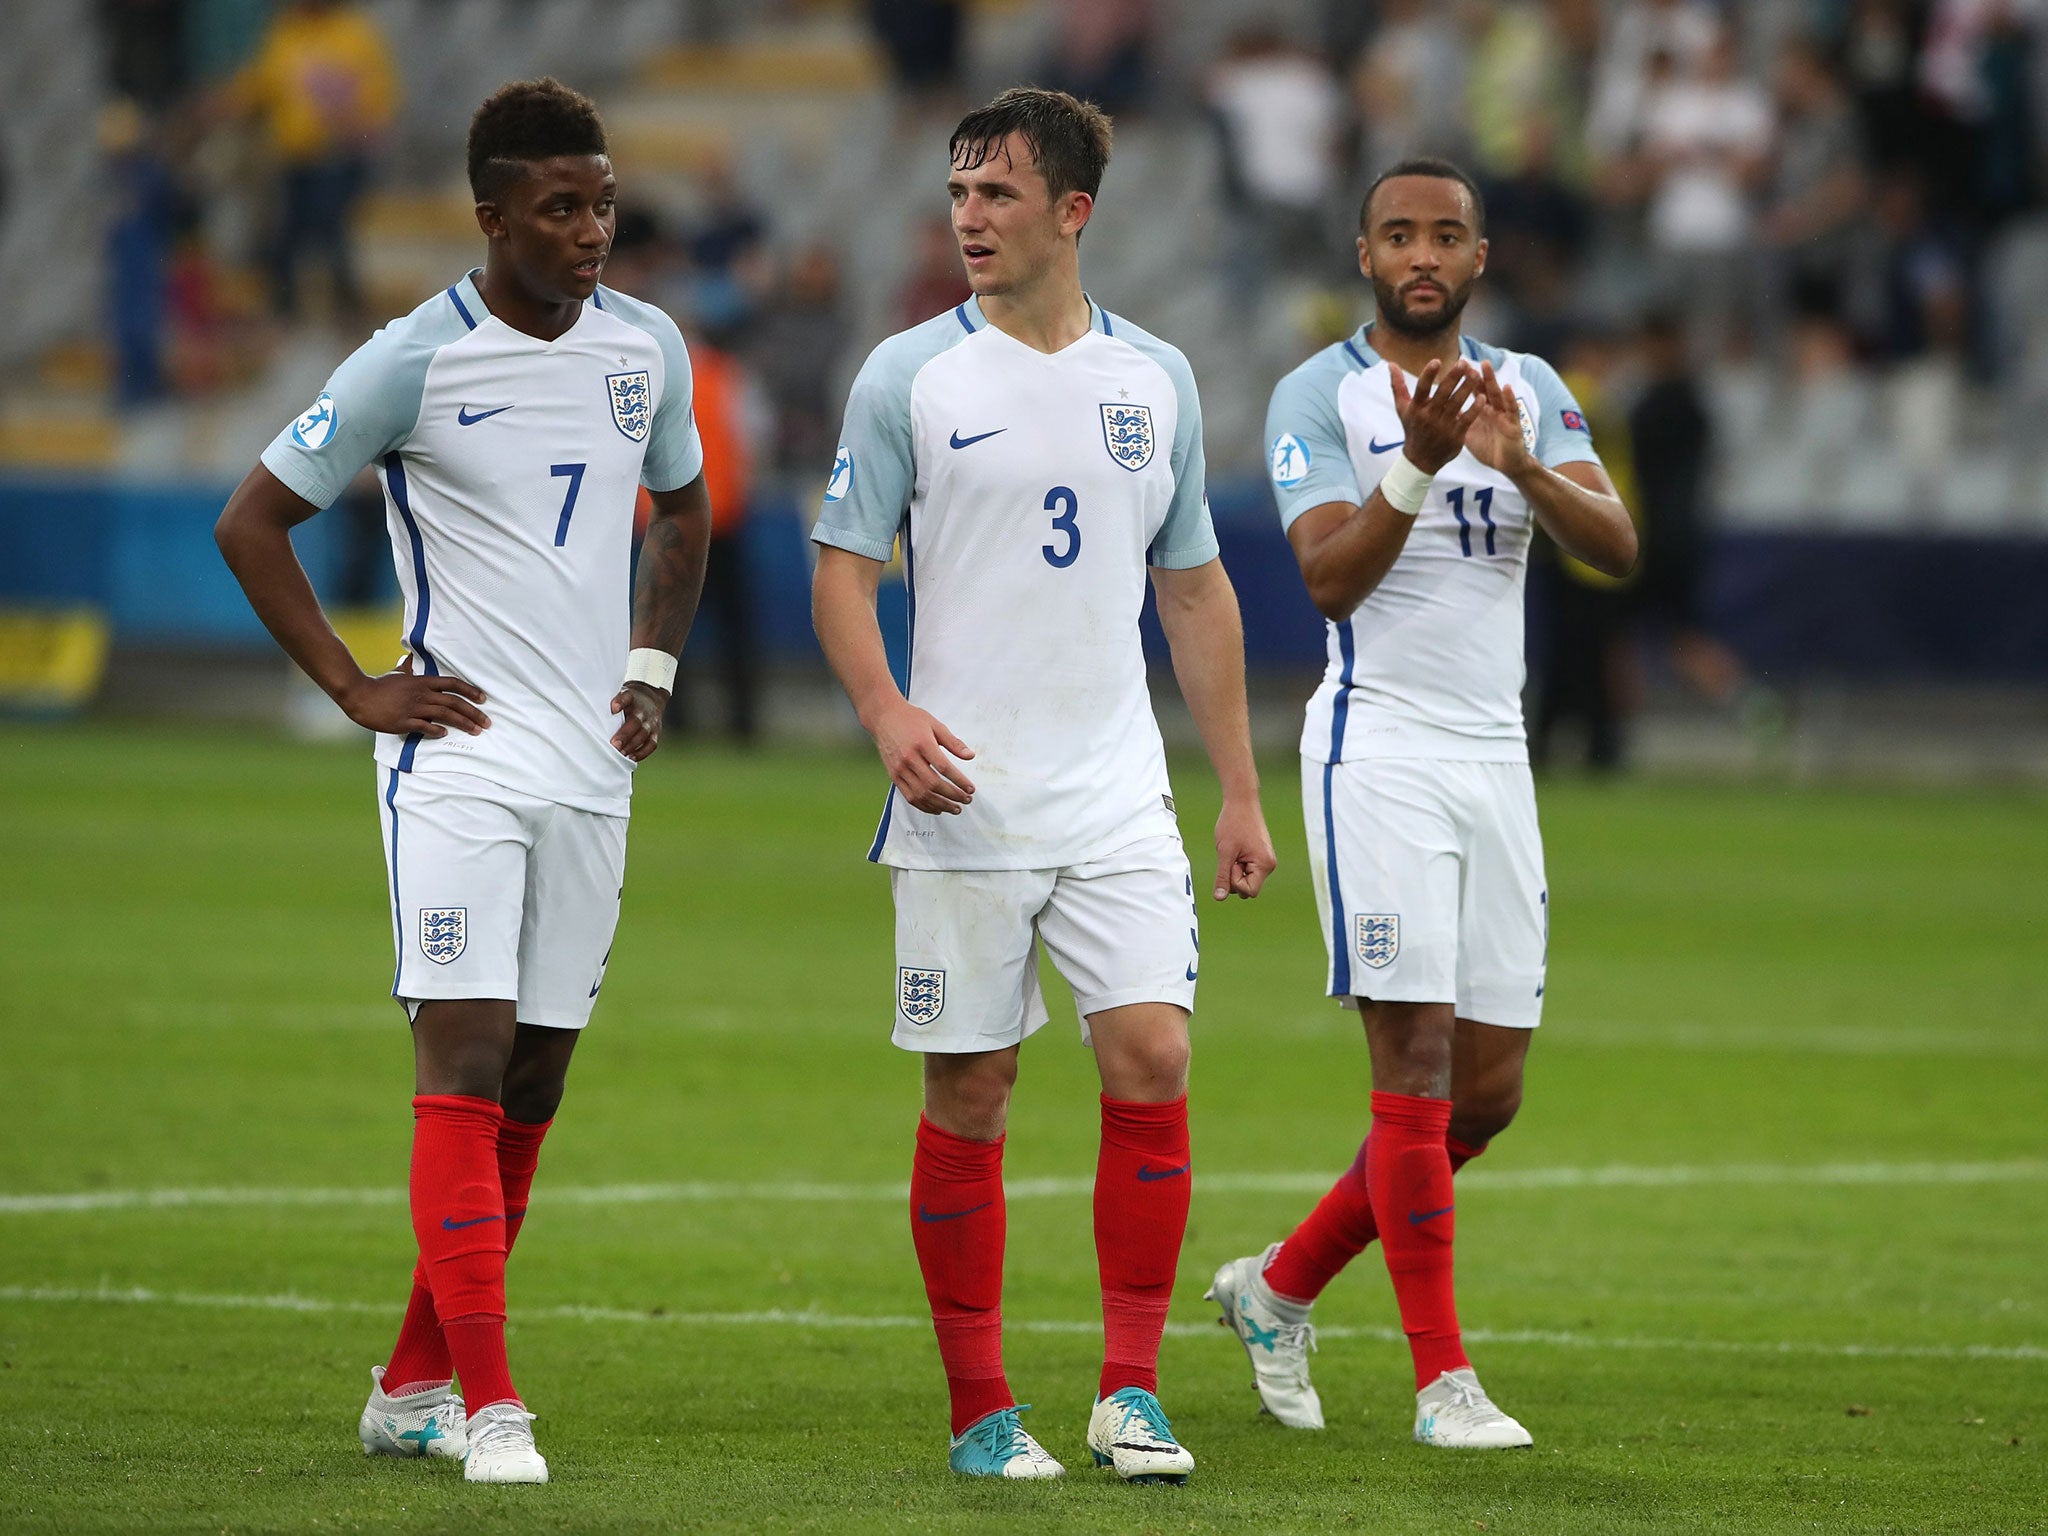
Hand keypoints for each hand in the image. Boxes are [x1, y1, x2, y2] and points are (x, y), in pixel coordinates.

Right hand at [340, 654, 488, 737]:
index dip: (470, 691)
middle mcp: (421, 694)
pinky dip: (436, 730)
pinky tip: (444, 734)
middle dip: (473, 713)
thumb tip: (411, 658)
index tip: (483, 699)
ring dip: (463, 723)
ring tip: (475, 731)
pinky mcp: (403, 721)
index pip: (453, 684)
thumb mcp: (397, 673)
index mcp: (422, 681)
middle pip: (454, 702)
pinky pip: (424, 726)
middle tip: (487, 722)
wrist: (359, 695)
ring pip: (444, 715)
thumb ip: (408, 667)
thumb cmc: (379, 685)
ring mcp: (413, 708)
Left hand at [610, 681, 666, 761]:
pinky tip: (630, 757)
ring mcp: (650, 723)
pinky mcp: (655, 733)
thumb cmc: (629, 702)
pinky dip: (642, 753)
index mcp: (632, 697)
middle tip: (614, 744)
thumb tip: (588, 716)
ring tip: (620, 753)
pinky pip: (651, 744)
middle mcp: (643, 711)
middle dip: (625, 734)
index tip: (613, 708)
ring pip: (643, 735)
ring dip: (631, 745)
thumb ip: (608, 704)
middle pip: (636, 722)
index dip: (621, 702)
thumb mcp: (620, 696)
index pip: (627, 697)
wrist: (652, 700)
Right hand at [869, 698, 975, 814]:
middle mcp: (909, 758)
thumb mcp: (935, 725)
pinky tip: (937, 808)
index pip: (944, 768)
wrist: (883, 718)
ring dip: (941, 804)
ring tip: (955, 808)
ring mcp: (899, 769)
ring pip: (921, 794)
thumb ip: (953, 742)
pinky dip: (925, 806)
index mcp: (922, 744)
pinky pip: (909, 796)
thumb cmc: (911, 719)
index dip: (959, 781)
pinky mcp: (894, 776)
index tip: (971, 789)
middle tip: (967, 800)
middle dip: (953, 795)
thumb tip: (970, 756)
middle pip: (933, 784)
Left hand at [1212, 796, 1275, 899]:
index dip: (1235, 882)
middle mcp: (1269, 865)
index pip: (1249, 891)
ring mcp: (1265, 861)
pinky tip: (1235, 849)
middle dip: (1234, 876)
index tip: (1231, 862)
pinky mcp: (1259, 856)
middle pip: (1247, 888)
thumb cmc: (1233, 824)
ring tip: (1233, 850)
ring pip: (1245, 879)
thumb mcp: (1224, 852)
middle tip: (1231, 855)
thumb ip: (1223, 877)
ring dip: (1234, 869)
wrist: (1242, 801)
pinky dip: (1237, 863)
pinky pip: (1246, 870)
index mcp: (1265, 865)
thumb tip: (1219, 898)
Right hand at [1389, 358, 1479, 473]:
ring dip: (1467, 388)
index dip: (1428, 375)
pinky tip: (1482, 396)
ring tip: (1475, 374)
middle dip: (1454, 377)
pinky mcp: (1455, 435)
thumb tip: (1391, 364)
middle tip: (1463, 362)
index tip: (1437, 361)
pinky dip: (1475, 408)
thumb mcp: (1402, 408)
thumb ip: (1398, 385)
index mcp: (1416, 408)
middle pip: (1443, 393)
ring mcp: (1443, 426)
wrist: (1421, 459)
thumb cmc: (1412, 428)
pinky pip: (1467, 419)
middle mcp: (1428, 416)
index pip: (1421, 389)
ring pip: (1457, 403)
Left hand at [1462, 361, 1536, 476]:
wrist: (1506, 464)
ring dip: (1491, 380)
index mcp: (1482, 411)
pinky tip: (1506, 388)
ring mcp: (1504, 415)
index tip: (1452, 370)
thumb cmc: (1489, 448)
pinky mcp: (1514, 424)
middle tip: (1465, 362)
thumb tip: (1441, 413)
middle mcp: (1493, 409)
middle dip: (1475, 375)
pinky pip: (1512, 410)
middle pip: (1483, 389)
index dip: (1464, 382)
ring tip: (1485, 366)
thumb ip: (1460, 421)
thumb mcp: (1470, 434)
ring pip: (1497, 394)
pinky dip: (1510, 398)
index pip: (1473, 393)